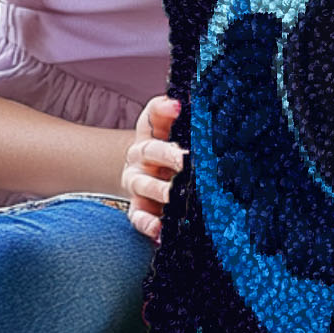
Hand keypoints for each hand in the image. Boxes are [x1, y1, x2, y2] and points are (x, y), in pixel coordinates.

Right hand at [121, 96, 185, 242]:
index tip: (178, 107)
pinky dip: (148, 224)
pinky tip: (159, 230)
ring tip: (173, 196)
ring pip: (144, 185)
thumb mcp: (176, 134)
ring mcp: (137, 183)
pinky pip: (139, 217)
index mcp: (151, 134)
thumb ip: (185, 121)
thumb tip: (195, 103)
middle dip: (167, 154)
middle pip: (150, 151)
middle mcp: (140, 156)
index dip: (163, 109)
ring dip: (159, 190)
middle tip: (184, 158)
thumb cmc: (169, 153)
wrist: (150, 177)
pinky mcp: (138, 209)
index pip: (152, 116)